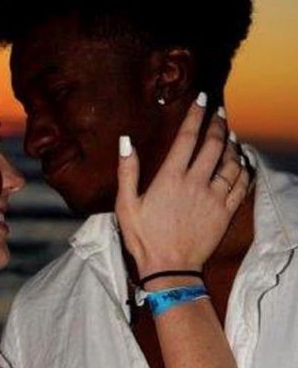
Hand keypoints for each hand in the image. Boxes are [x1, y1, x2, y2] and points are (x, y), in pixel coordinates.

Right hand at [115, 97, 248, 276]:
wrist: (169, 269)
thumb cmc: (143, 238)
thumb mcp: (126, 205)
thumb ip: (127, 171)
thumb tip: (125, 141)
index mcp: (170, 178)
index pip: (187, 138)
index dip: (196, 115)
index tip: (203, 99)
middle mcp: (195, 183)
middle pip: (213, 145)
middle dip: (218, 124)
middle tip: (219, 112)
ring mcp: (213, 198)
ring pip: (230, 162)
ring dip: (232, 145)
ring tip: (230, 134)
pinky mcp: (224, 212)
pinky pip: (240, 184)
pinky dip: (243, 169)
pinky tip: (241, 162)